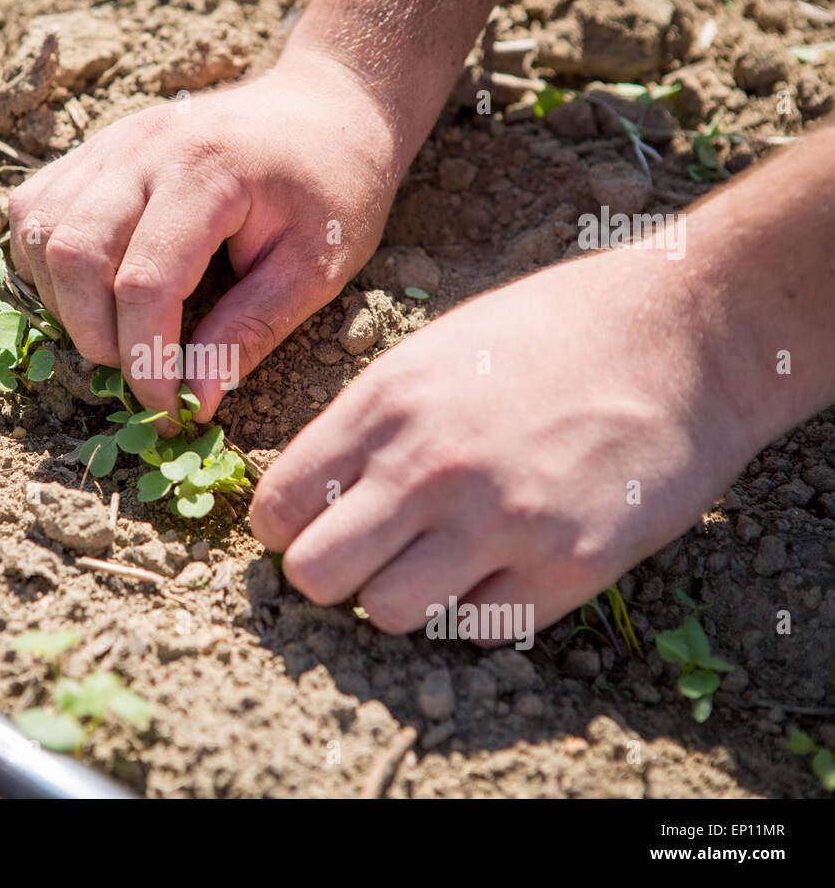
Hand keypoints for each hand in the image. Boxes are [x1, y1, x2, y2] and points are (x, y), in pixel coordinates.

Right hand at [7, 49, 409, 420]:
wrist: (323, 108)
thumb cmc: (333, 190)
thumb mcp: (314, 269)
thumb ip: (251, 332)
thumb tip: (197, 401)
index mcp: (207, 172)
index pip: (146, 282)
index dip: (145, 359)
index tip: (169, 408)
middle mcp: (144, 148)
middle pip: (73, 254)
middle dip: (95, 337)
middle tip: (139, 374)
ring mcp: (112, 143)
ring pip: (39, 232)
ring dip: (63, 304)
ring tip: (116, 336)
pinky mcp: (95, 149)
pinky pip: (34, 208)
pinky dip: (45, 263)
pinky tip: (90, 292)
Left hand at [249, 244, 762, 639]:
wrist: (684, 332)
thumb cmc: (549, 334)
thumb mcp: (432, 353)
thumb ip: (364, 426)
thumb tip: (308, 498)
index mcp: (386, 405)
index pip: (277, 508)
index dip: (287, 528)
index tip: (315, 525)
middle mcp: (431, 468)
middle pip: (315, 577)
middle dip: (330, 576)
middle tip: (366, 557)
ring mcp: (500, 522)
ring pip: (388, 615)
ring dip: (403, 598)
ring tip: (438, 562)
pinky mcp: (568, 566)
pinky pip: (479, 628)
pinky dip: (480, 607)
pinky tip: (505, 562)